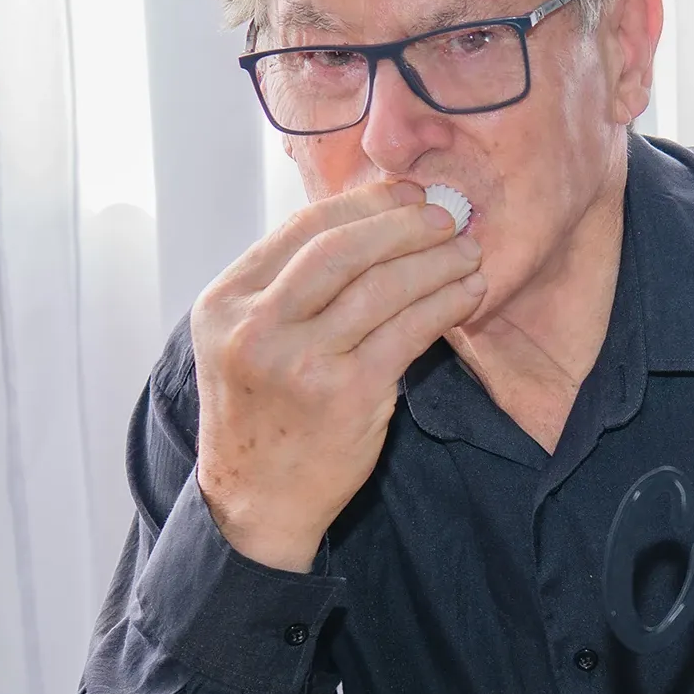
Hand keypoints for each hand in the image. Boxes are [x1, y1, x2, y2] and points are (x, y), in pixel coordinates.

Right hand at [191, 180, 483, 570]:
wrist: (258, 500)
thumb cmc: (263, 415)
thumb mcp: (247, 340)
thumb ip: (287, 287)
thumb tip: (368, 223)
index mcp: (225, 302)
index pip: (302, 229)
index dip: (364, 204)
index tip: (405, 194)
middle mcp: (256, 327)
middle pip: (342, 249)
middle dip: (403, 225)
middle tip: (447, 216)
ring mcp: (300, 362)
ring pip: (380, 287)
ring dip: (434, 261)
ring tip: (467, 251)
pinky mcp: (346, 395)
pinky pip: (408, 332)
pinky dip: (444, 304)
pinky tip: (466, 293)